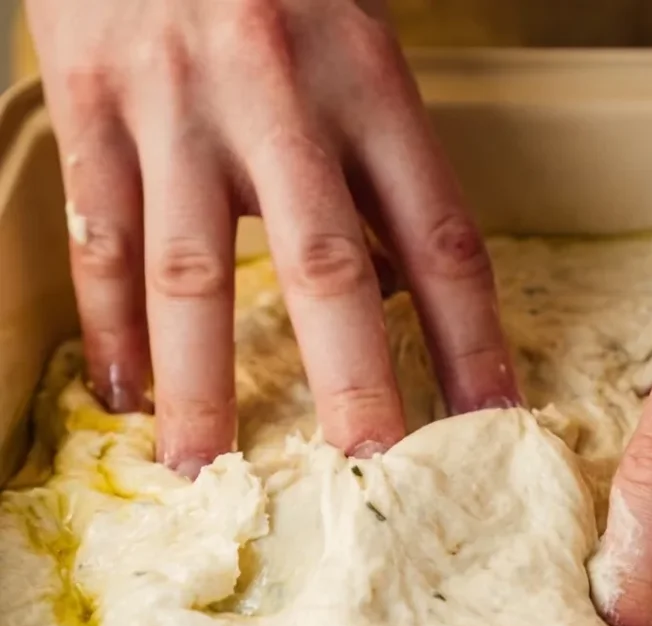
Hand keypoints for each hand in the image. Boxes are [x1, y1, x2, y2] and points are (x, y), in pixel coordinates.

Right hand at [27, 0, 517, 475]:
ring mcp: (177, 104)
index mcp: (370, 87)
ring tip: (207, 472)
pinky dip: (110, 322)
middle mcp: (280, 98)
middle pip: (327, 269)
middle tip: (371, 477)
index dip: (473, 343)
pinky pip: (102, 232)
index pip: (441, 242)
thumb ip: (379, 170)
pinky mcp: (88, 100)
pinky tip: (123, 394)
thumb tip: (402, 294)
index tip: (492, 424)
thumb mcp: (357, 52)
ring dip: (201, 387)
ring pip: (190, 271)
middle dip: (354, 386)